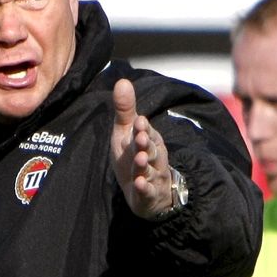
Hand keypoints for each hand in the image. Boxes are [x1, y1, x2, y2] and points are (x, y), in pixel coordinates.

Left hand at [111, 78, 172, 219]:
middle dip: (146, 143)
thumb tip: (122, 81)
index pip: (147, 132)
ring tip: (140, 159)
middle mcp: (154, 157)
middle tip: (140, 138)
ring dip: (145, 165)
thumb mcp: (127, 133)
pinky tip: (140, 184)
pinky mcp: (149, 195)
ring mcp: (153, 176)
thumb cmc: (134, 157)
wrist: (150, 194)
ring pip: (151, 170)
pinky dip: (145, 188)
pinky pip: (149, 192)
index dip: (143, 128)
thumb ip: (125, 110)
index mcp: (149, 140)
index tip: (139, 121)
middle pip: (151, 149)